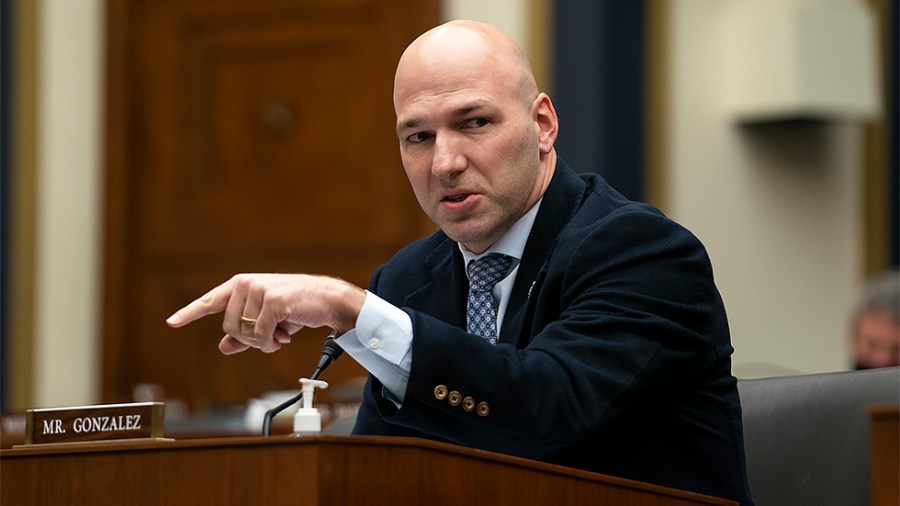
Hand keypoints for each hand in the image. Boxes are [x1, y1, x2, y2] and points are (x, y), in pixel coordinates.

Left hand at [166, 273, 365, 354]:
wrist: (328, 300)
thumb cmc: (298, 306)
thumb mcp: (268, 321)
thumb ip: (245, 333)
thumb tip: (224, 346)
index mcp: (242, 285)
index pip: (211, 301)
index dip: (190, 313)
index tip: (172, 322)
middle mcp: (247, 284)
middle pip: (229, 327)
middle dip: (249, 340)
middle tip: (270, 339)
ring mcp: (259, 290)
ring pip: (244, 333)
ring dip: (262, 343)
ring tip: (279, 336)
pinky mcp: (272, 300)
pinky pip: (260, 335)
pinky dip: (271, 342)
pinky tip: (284, 336)